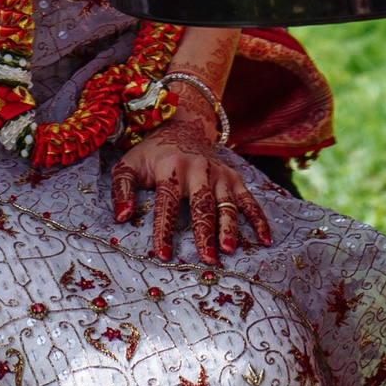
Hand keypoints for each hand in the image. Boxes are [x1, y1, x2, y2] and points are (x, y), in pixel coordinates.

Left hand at [109, 109, 271, 264]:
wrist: (183, 126)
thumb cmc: (152, 154)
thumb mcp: (129, 165)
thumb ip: (122, 190)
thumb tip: (123, 217)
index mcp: (171, 167)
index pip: (167, 203)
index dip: (165, 230)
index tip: (164, 255)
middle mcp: (199, 169)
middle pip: (202, 205)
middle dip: (205, 232)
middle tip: (207, 259)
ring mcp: (220, 173)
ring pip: (227, 203)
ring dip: (229, 227)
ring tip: (229, 250)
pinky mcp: (234, 177)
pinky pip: (249, 199)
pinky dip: (259, 218)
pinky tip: (263, 239)